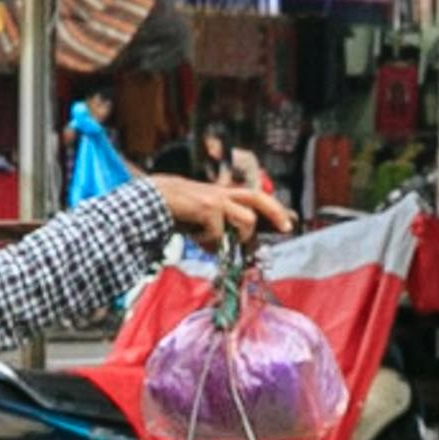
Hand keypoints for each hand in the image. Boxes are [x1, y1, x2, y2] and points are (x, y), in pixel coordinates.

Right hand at [146, 176, 294, 251]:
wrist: (152, 200)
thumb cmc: (174, 211)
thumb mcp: (202, 218)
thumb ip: (221, 227)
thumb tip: (241, 246)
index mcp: (222, 195)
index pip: (254, 198)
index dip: (273, 210)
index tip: (287, 225)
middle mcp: (222, 193)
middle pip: (258, 198)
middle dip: (275, 212)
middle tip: (287, 228)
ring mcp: (216, 199)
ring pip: (246, 220)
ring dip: (235, 238)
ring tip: (214, 242)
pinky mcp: (208, 208)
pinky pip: (220, 234)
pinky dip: (209, 243)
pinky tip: (196, 238)